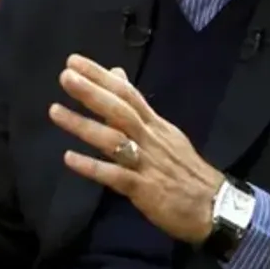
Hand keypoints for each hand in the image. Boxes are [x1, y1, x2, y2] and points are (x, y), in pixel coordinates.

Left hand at [48, 54, 224, 243]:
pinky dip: (92, 166)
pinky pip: (115, 175)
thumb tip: (116, 75)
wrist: (215, 207)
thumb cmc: (184, 169)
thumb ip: (137, 106)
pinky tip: (69, 158)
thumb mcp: (164, 132)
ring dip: (83, 125)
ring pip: (113, 140)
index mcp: (155, 124)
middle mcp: (150, 138)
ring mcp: (147, 163)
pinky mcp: (144, 189)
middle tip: (65, 76)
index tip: (74, 61)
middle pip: (119, 110)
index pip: (128, 93)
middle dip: (92, 92)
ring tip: (55, 111)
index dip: (102, 76)